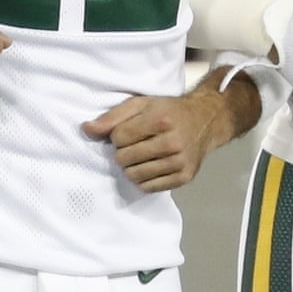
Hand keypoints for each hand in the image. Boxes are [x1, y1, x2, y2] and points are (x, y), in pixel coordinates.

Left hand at [82, 74, 257, 191]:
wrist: (205, 120)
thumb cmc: (168, 111)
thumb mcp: (141, 104)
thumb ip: (112, 116)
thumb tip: (87, 129)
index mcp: (161, 120)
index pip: (118, 137)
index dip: (119, 135)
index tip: (130, 131)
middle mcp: (173, 142)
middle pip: (124, 159)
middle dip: (124, 152)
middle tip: (136, 144)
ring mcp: (180, 162)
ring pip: (134, 176)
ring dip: (132, 167)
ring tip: (142, 156)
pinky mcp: (184, 177)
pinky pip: (148, 187)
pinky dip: (144, 179)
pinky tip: (152, 166)